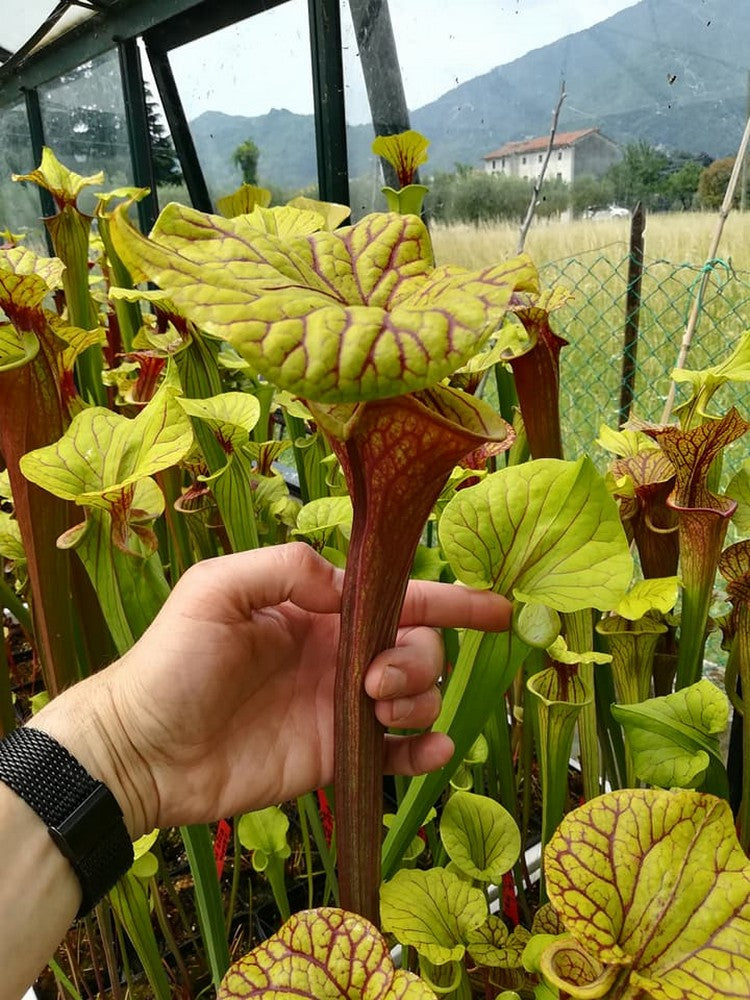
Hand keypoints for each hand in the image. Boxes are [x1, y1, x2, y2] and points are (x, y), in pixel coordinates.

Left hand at [34, 543, 510, 836]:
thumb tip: (348, 586)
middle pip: (417, 647)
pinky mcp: (334, 758)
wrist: (141, 750)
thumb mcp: (216, 590)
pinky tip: (426, 752)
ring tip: (376, 710)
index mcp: (316, 610)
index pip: (395, 596)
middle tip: (371, 681)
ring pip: (416, 697)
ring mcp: (338, 708)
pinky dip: (424, 754)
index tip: (494, 607)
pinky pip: (396, 756)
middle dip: (417, 659)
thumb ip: (286, 568)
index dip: (449, 598)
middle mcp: (337, 655)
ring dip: (418, 699)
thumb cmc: (170, 662)